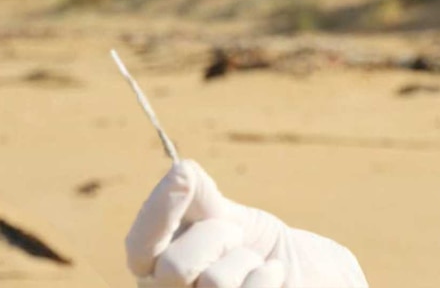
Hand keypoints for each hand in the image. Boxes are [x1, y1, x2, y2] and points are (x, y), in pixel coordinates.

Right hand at [126, 160, 368, 286]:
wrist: (294, 270)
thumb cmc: (254, 244)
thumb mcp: (226, 214)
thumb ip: (198, 196)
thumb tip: (179, 170)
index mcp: (156, 268)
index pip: (139, 247)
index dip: (157, 211)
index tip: (185, 174)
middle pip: (174, 268)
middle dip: (217, 239)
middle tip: (236, 239)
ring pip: (214, 283)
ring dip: (245, 261)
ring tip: (253, 263)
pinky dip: (267, 276)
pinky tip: (272, 274)